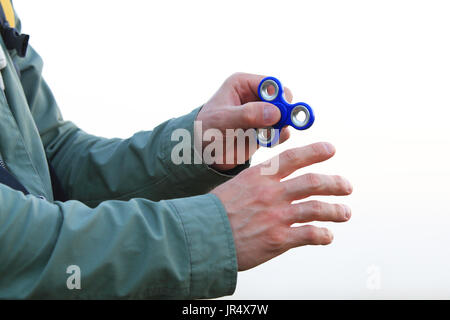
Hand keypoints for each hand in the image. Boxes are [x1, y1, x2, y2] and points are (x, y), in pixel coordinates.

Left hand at [196, 72, 292, 170]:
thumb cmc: (206, 130)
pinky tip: (264, 143)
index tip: (280, 113)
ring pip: (285, 116)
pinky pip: (281, 131)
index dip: (279, 97)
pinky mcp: (265, 129)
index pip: (271, 84)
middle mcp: (255, 96)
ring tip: (264, 137)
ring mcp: (261, 113)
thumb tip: (275, 112)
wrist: (202, 152)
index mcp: (243, 84)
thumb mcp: (224, 120)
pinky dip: (277, 137)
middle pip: (283, 99)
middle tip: (279, 127)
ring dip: (280, 128)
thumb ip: (248, 114)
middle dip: (284, 114)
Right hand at [211, 142, 352, 270]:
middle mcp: (271, 193)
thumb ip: (256, 184)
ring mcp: (277, 216)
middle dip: (334, 183)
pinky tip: (328, 236)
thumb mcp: (234, 187)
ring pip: (317, 208)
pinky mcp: (278, 239)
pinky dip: (323, 235)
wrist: (203, 237)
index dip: (315, 152)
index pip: (293, 158)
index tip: (330, 149)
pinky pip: (310, 234)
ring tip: (345, 213)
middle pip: (313, 182)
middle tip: (346, 186)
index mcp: (260, 177)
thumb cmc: (215, 213)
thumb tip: (273, 183)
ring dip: (336, 210)